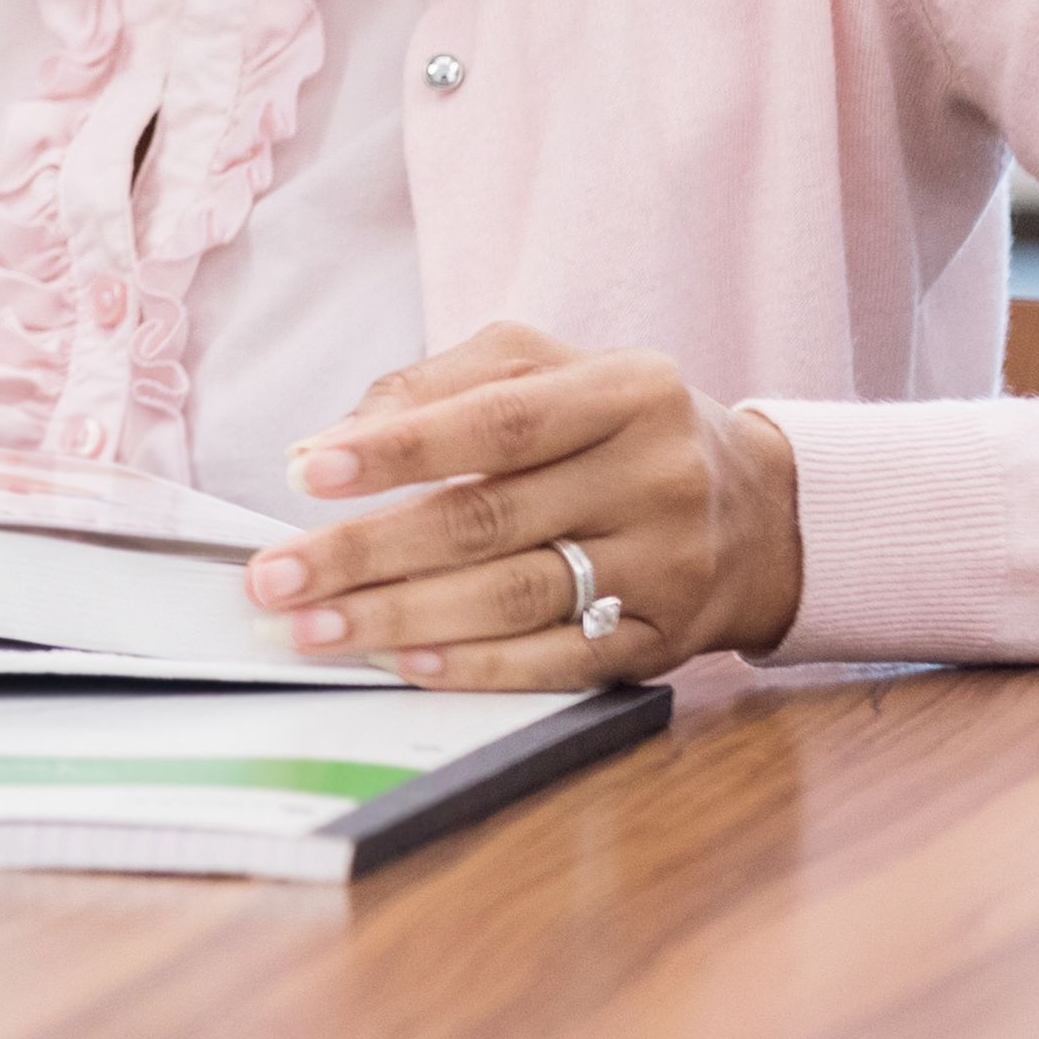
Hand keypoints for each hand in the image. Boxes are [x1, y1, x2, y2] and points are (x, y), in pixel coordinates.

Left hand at [237, 321, 803, 686]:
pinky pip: (558, 661)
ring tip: (313, 628)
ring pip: (515, 598)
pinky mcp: (665, 640)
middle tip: (277, 576)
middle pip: (490, 520)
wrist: (760, 512)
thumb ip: (438, 387)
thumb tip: (328, 440)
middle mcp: (654, 476)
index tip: (307, 471)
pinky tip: (406, 664)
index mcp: (625, 391)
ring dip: (400, 619)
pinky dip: (476, 667)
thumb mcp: (549, 371)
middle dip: (367, 553)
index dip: (399, 449)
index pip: (498, 421)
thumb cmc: (620, 428)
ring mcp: (666, 565)